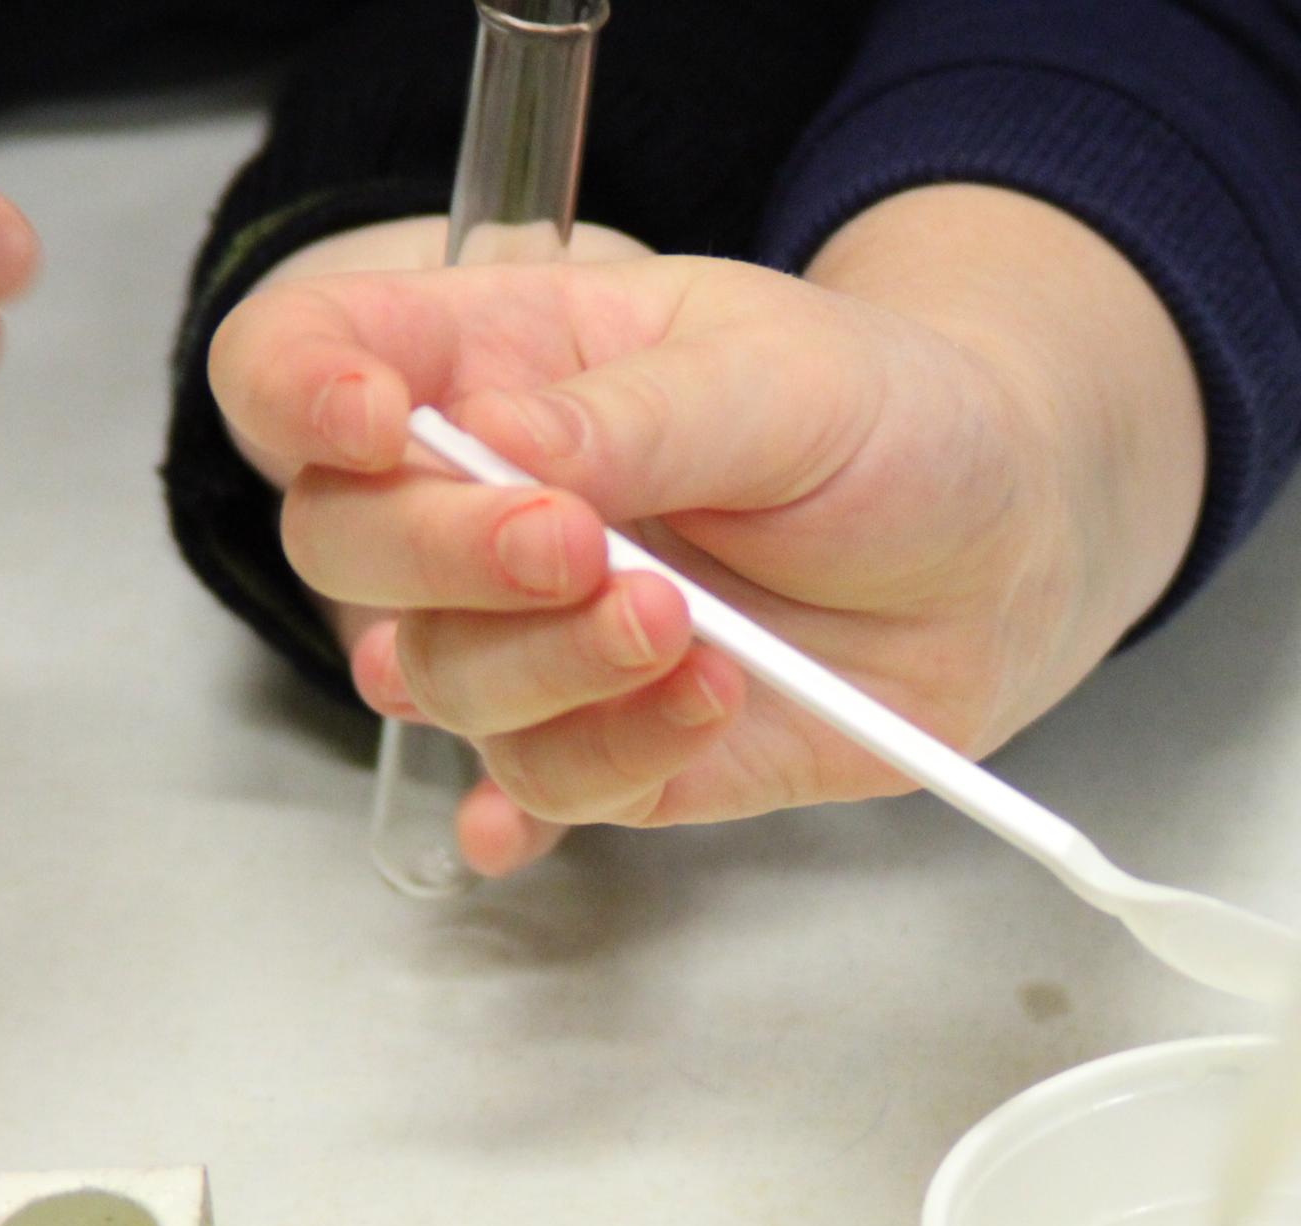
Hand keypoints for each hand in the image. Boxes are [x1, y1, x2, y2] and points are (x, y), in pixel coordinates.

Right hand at [210, 185, 1204, 875]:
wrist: (1002, 549)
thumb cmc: (889, 424)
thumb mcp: (782, 374)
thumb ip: (641, 415)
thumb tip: (498, 440)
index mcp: (495, 362)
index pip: (301, 366)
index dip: (299, 396)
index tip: (382, 424)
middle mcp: (484, 504)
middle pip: (344, 545)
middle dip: (449, 556)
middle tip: (586, 550)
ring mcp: (536, 636)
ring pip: (439, 682)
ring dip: (552, 669)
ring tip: (695, 632)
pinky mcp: (611, 745)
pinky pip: (540, 787)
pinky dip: (589, 774)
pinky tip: (659, 736)